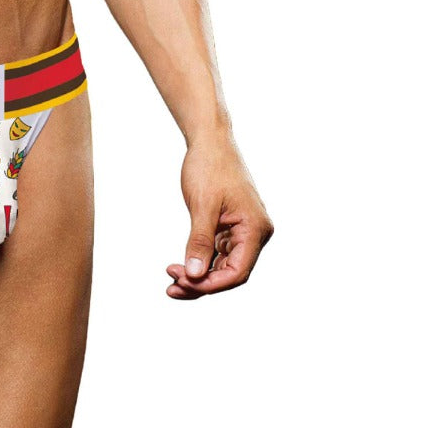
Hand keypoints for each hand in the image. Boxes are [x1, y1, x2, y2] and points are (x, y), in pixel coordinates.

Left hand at [165, 135, 272, 299]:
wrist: (210, 141)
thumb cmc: (209, 167)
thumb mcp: (202, 206)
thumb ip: (200, 241)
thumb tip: (194, 275)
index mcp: (255, 230)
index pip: (238, 272)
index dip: (212, 284)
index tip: (184, 283)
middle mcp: (254, 234)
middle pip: (230, 273)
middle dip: (201, 283)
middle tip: (171, 287)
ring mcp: (242, 231)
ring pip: (222, 266)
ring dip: (198, 275)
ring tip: (171, 279)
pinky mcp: (229, 227)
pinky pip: (217, 253)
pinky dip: (200, 261)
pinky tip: (180, 267)